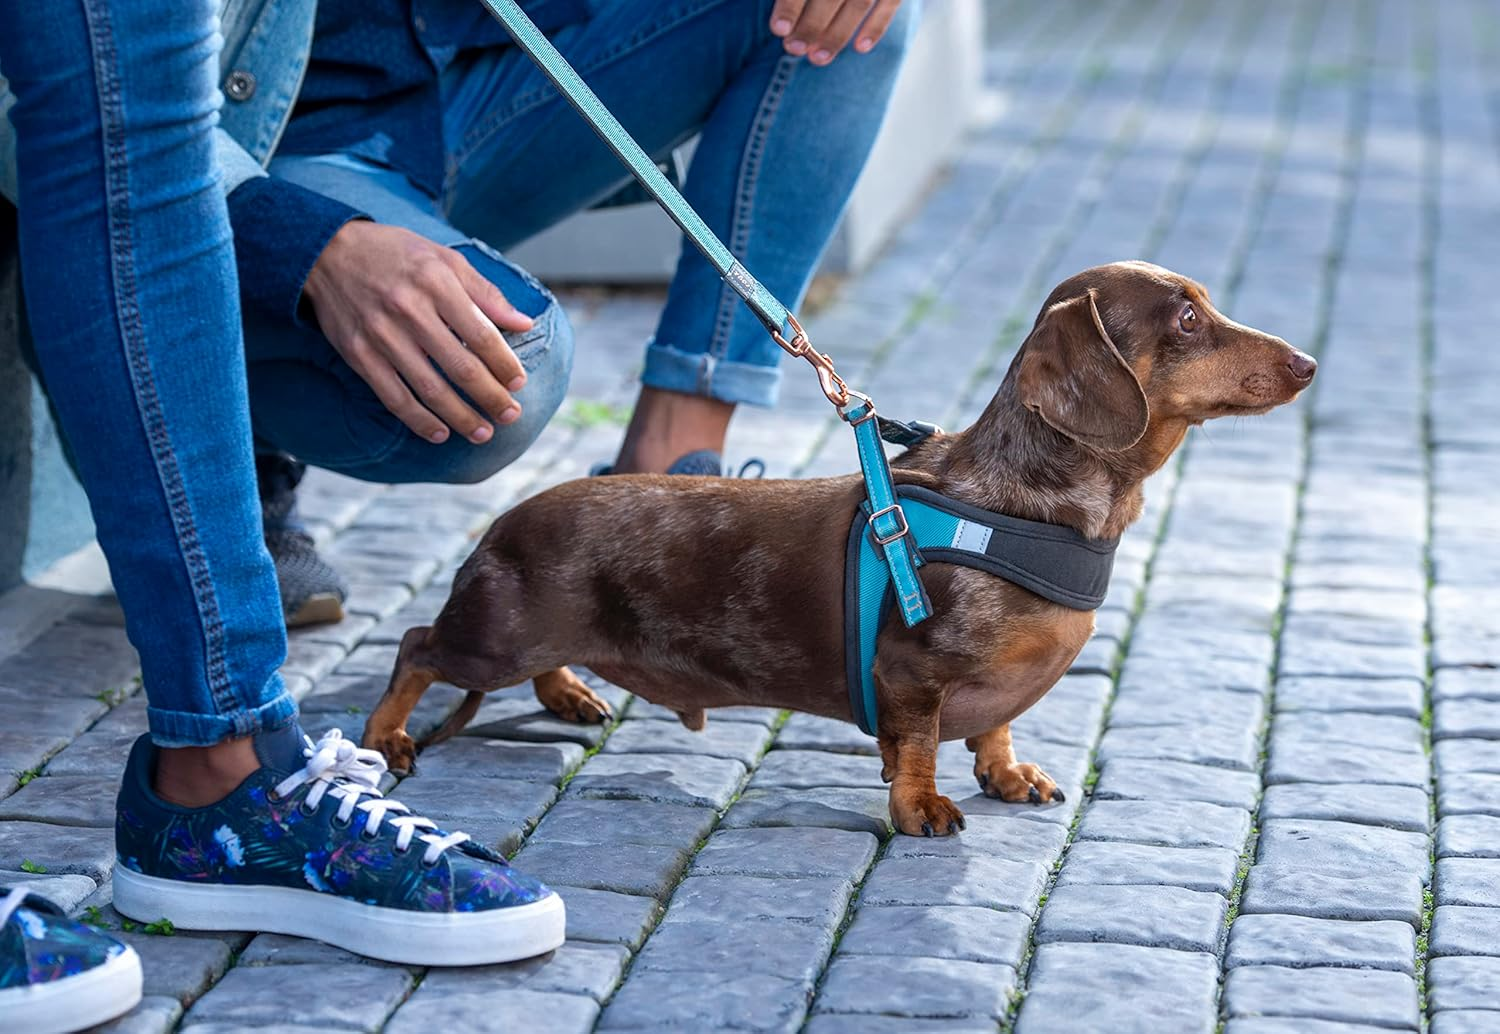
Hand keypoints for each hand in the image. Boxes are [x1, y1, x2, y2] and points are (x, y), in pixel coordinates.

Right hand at [304, 221, 535, 444]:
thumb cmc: (394, 254)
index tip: (520, 383)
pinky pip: (393, 396)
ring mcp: (381, 335)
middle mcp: (409, 310)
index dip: (504, 364)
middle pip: (460, 367)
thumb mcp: (443, 258)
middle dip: (490, 397)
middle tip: (511, 415)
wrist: (325, 252)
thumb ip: (485, 292)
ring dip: (460, 417)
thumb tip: (524, 323)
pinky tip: (439, 433)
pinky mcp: (358, 354)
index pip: (481, 334)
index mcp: (436, 283)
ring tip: (482, 433)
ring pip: (429, 389)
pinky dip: (418, 420)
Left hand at [769, 0, 903, 64]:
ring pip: (859, 2)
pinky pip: (890, 3)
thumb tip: (781, 19)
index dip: (790, 4)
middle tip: (793, 49)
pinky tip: (860, 48)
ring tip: (817, 58)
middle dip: (811, 25)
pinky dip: (877, 26)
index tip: (778, 30)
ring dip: (837, 34)